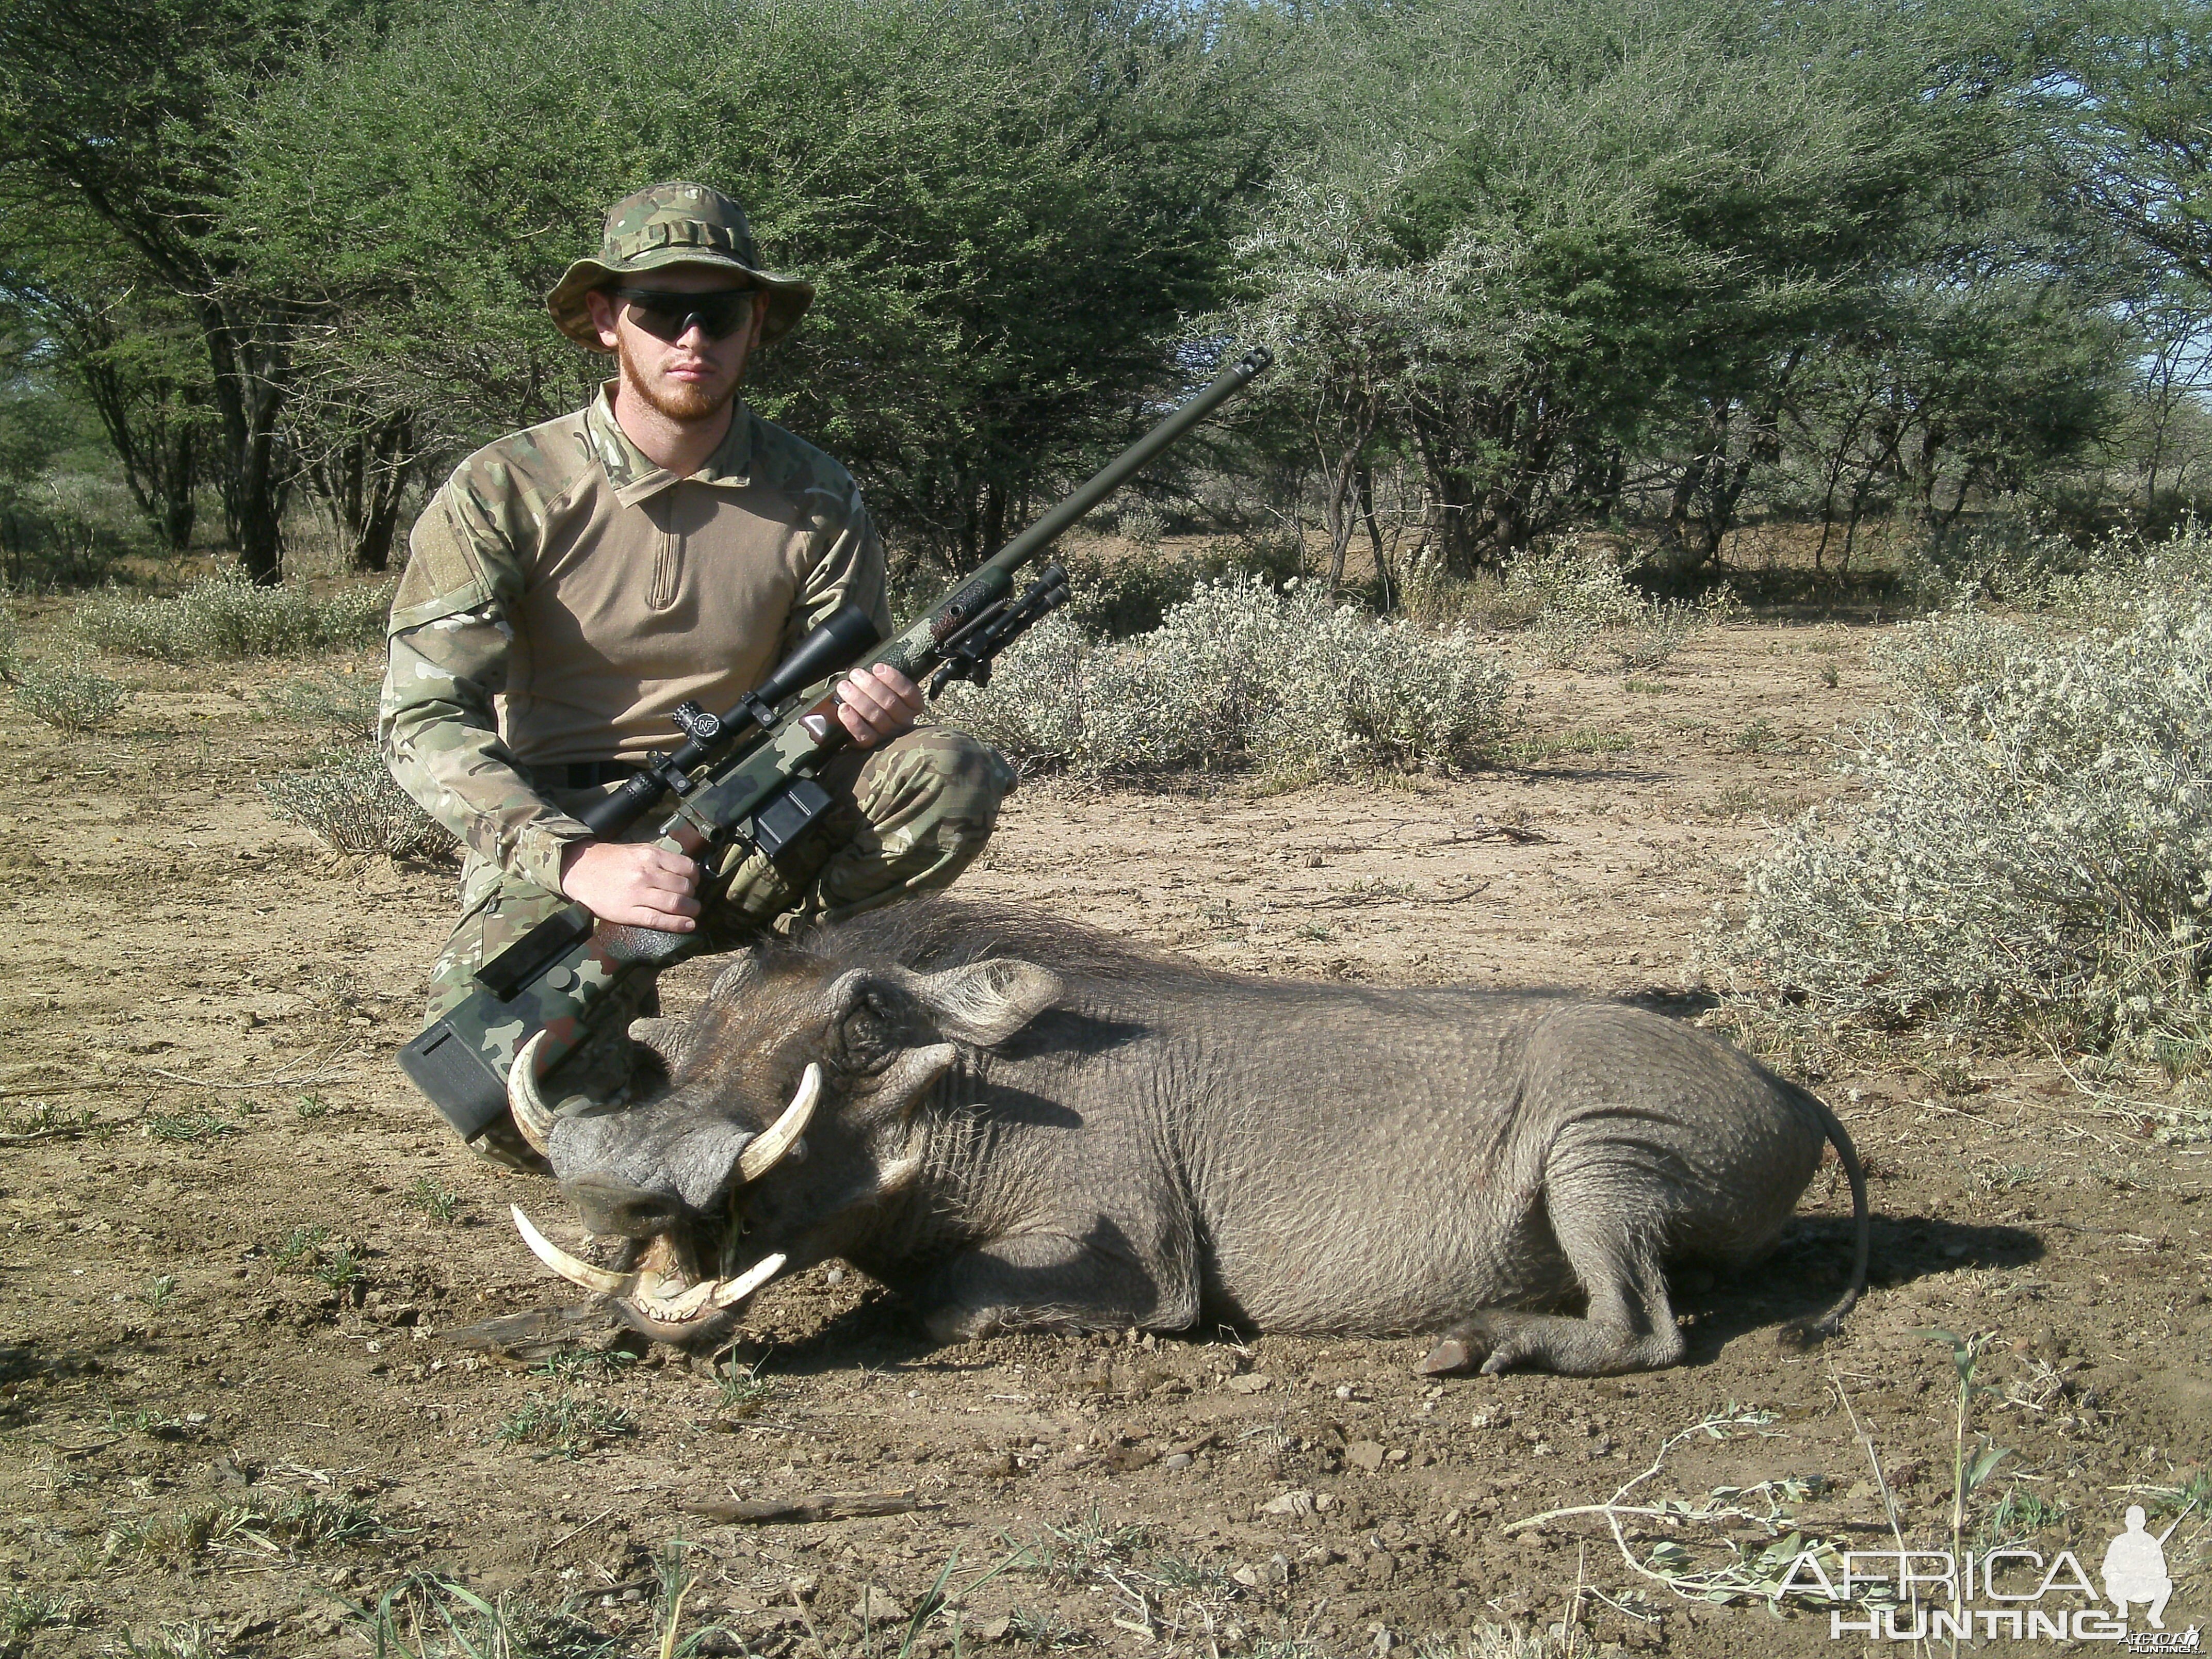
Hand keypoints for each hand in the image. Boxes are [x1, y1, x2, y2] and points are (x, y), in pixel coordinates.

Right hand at [558, 840, 700, 930]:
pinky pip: (659, 920)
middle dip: (693, 896)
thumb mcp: (638, 850)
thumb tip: (685, 872)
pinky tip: (688, 925)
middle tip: (691, 900)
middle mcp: (646, 873)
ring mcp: (637, 893)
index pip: (687, 868)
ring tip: (692, 912)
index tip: (694, 883)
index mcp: (650, 855)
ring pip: (676, 904)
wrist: (579, 870)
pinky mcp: (628, 912)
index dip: (695, 878)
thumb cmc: (611, 860)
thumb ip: (661, 860)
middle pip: (684, 888)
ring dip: (690, 910)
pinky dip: (678, 924)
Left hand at [835, 663, 924, 747]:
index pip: (909, 693)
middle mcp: (903, 721)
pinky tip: (844, 709)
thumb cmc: (877, 701)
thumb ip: (884, 680)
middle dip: (871, 686)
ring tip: (845, 687)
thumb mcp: (887, 688)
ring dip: (858, 699)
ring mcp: (888, 734)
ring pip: (876, 717)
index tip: (878, 668)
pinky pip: (864, 734)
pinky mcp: (871, 744)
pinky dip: (853, 721)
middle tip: (856, 675)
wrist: (865, 727)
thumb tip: (873, 667)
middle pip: (890, 703)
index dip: (894, 679)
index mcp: (912, 707)